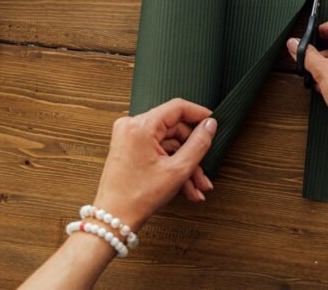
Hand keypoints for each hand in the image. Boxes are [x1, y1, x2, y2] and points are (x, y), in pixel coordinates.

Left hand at [92, 99, 217, 231]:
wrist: (113, 219)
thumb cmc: (137, 198)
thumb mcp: (177, 170)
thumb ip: (198, 143)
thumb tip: (210, 125)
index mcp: (141, 126)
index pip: (178, 107)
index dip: (200, 114)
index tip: (214, 123)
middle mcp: (131, 127)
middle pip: (175, 130)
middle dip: (192, 154)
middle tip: (204, 172)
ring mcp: (129, 138)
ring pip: (169, 144)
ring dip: (185, 165)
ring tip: (195, 186)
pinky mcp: (129, 148)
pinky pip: (158, 151)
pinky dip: (171, 166)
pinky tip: (184, 186)